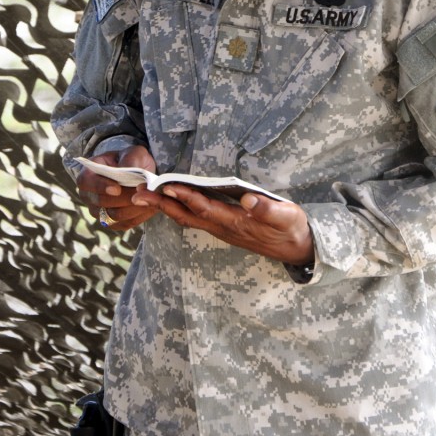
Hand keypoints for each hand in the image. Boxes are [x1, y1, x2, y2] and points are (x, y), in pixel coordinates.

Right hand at [77, 146, 158, 230]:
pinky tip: (150, 206)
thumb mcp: (133, 153)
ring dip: (134, 208)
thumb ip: (130, 159)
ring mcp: (98, 211)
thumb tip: (129, 169)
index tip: (117, 188)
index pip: (87, 182)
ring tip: (151, 198)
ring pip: (115, 216)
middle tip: (144, 192)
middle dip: (125, 198)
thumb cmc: (131, 161)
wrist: (138, 174)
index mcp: (88, 174)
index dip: (101, 186)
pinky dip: (139, 216)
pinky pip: (124, 224)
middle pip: (103, 202)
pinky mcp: (111, 222)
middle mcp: (88, 195)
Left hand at [132, 184, 313, 264]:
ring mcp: (222, 230)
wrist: (297, 249)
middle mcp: (224, 228)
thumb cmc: (291, 229)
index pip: (205, 209)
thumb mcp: (287, 217)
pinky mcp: (224, 228)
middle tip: (138, 193)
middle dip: (162, 204)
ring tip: (146, 195)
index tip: (166, 186)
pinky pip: (195, 219)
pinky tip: (170, 200)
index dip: (185, 197)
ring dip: (166, 207)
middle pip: (187, 216)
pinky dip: (178, 209)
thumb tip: (249, 200)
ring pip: (188, 219)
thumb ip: (268, 209)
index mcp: (237, 223)